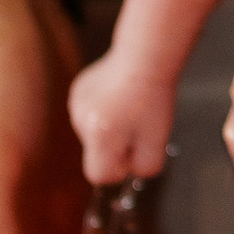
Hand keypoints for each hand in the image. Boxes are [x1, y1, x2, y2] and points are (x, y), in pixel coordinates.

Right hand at [69, 43, 173, 186]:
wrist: (145, 57)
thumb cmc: (153, 101)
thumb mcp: (158, 143)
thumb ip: (143, 168)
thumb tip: (129, 171)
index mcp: (100, 137)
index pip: (99, 175)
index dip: (120, 168)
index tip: (135, 148)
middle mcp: (81, 123)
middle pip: (96, 154)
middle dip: (116, 147)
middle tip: (137, 124)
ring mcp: (75, 106)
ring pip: (93, 135)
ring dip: (111, 128)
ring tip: (129, 107)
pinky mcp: (77, 92)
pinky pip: (90, 116)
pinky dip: (104, 112)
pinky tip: (119, 96)